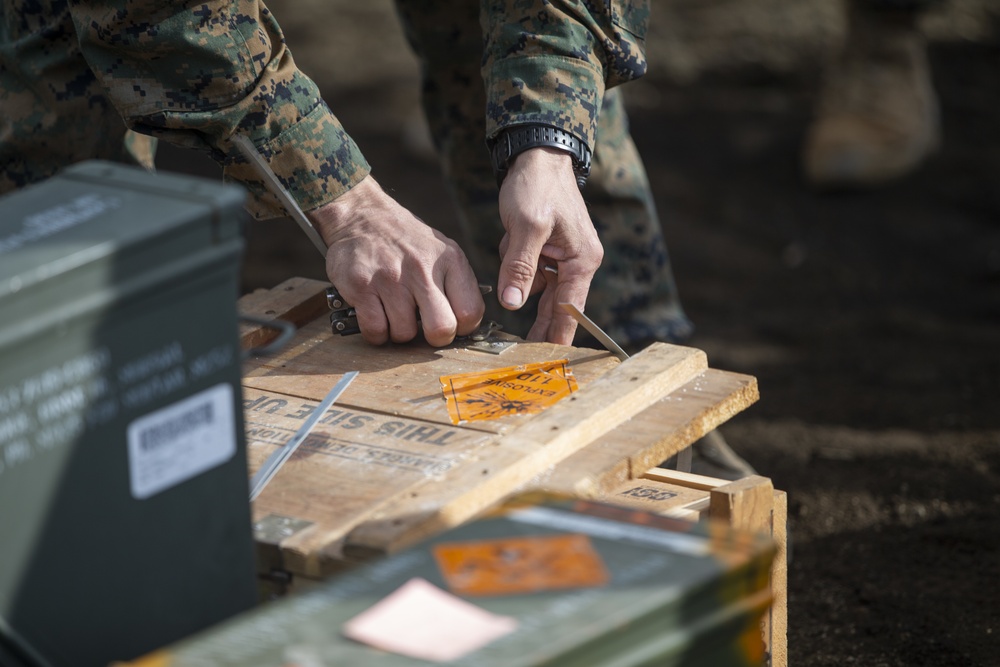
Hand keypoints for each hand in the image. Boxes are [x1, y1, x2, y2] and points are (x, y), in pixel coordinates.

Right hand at [308, 176, 483, 346]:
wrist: (361, 215)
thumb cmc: (406, 241)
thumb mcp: (441, 251)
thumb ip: (456, 284)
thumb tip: (467, 325)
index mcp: (450, 260)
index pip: (470, 312)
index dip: (461, 328)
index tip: (450, 324)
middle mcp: (422, 268)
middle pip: (441, 329)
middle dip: (433, 338)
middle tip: (424, 329)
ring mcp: (390, 277)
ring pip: (404, 335)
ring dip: (399, 332)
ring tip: (395, 313)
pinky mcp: (361, 286)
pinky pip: (375, 331)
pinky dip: (376, 333)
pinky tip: (377, 316)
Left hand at [496, 147, 602, 343]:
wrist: (537, 154)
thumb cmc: (537, 186)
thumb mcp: (526, 226)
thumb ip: (520, 267)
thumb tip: (513, 303)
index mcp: (582, 261)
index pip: (569, 311)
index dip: (556, 337)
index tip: (544, 362)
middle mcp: (577, 264)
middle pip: (556, 308)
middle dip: (536, 327)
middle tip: (519, 356)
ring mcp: (561, 258)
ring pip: (537, 289)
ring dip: (518, 280)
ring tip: (511, 256)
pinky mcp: (546, 251)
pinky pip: (527, 272)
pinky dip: (513, 264)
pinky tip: (509, 240)